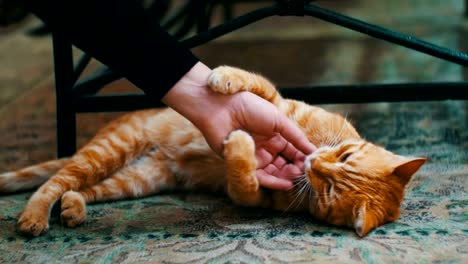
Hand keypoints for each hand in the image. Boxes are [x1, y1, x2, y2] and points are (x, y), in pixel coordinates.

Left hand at [162, 62, 315, 189]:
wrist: (222, 108)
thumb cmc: (250, 108)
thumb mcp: (279, 120)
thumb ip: (296, 137)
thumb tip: (313, 150)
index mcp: (275, 136)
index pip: (293, 151)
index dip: (303, 157)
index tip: (313, 163)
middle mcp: (266, 148)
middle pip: (285, 164)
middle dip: (296, 169)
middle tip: (305, 173)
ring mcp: (256, 157)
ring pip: (275, 172)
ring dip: (287, 176)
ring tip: (297, 177)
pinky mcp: (245, 164)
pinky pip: (261, 177)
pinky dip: (274, 182)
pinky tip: (286, 183)